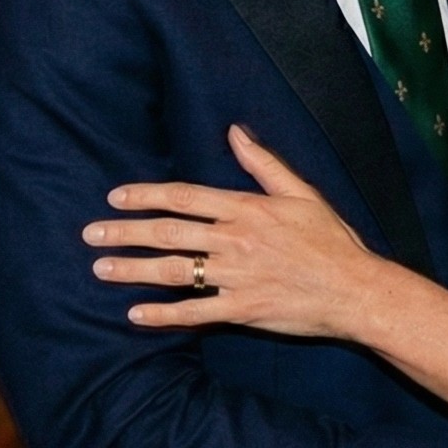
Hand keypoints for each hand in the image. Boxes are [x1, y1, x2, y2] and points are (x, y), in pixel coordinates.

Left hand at [86, 126, 372, 336]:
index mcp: (247, 209)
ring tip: (101, 269)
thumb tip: (235, 132)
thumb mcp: (302, 193)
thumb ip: (263, 164)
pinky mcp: (242, 310)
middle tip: (91, 234)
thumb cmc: (332, 240)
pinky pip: (194, 312)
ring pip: (173, 272)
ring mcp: (237, 277)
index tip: (116, 198)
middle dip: (125, 232)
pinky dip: (163, 315)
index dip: (146, 196)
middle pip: (168, 233)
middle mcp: (236, 240)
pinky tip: (135, 315)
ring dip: (132, 270)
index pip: (184, 198)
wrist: (357, 289)